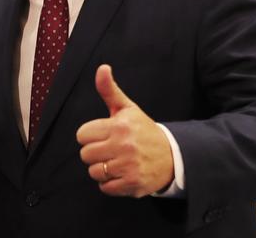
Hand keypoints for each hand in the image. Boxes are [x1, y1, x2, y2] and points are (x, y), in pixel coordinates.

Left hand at [75, 65, 173, 196]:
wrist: (173, 156)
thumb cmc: (143, 131)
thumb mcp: (127, 109)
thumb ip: (109, 90)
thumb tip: (102, 68)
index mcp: (119, 126)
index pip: (82, 135)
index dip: (89, 136)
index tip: (102, 135)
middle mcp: (124, 146)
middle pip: (85, 154)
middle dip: (94, 153)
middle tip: (109, 149)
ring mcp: (129, 166)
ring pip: (94, 172)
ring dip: (101, 169)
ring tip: (115, 162)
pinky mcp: (133, 184)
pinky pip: (105, 187)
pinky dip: (109, 184)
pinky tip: (121, 174)